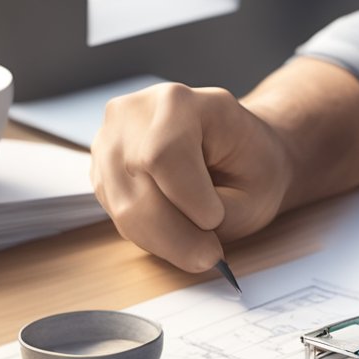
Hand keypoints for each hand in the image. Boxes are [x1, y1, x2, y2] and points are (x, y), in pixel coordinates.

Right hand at [90, 82, 294, 271]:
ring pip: (123, 207)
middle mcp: (135, 112)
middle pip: (137, 186)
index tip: (216, 218)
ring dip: (164, 240)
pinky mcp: (101, 168)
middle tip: (209, 256)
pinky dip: (150, 235)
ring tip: (198, 246)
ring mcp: (110, 138)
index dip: (190, 199)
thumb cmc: (251, 165)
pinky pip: (118, 215)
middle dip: (176, 235)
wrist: (237, 150)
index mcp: (180, 102)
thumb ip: (223, 215)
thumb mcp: (257, 188)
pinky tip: (177, 231)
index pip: (164, 155)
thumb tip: (191, 246)